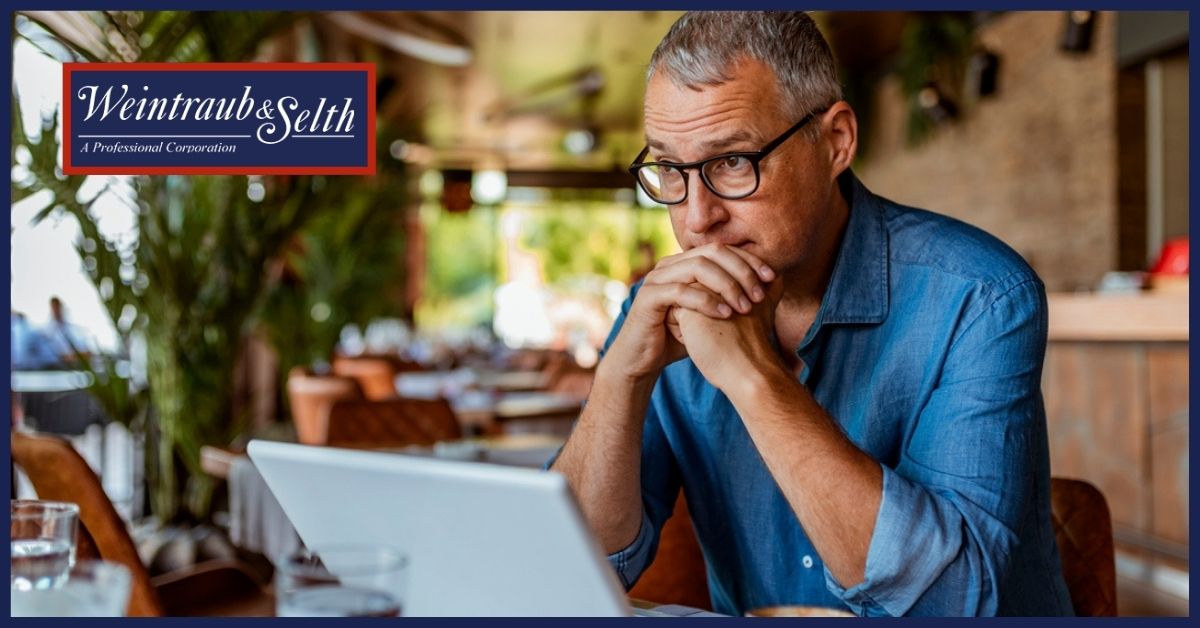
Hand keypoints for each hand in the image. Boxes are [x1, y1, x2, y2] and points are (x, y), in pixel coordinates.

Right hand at [603, 244, 774, 383]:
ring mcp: (657, 278)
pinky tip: (725, 315)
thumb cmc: (678, 337)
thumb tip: (771, 287)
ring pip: (698, 267)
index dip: (748, 260)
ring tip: (745, 305)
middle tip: (760, 293)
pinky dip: (706, 301)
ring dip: (726, 284)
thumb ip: (732, 297)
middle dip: (741, 270)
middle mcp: (670, 264)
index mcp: (684, 263)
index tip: (772, 277)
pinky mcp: (648, 297)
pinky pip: (680, 291)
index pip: (722, 249)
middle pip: (712, 252)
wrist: (643, 359)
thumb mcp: (710, 314)